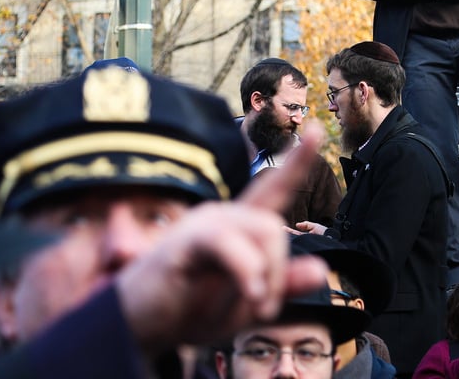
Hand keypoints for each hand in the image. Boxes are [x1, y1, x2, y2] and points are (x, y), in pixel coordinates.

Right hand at [115, 123, 330, 352]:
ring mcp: (204, 223)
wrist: (136, 327)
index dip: (296, 161)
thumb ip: (281, 287)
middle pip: (275, 229)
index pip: (273, 188)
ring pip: (265, 231)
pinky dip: (248, 271)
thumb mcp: (244, 306)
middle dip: (279, 275)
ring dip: (267, 278)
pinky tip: (249, 293)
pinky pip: (229, 243)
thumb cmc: (187, 310)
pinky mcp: (186, 239)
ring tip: (253, 308)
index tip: (315, 130)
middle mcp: (223, 216)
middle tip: (264, 310)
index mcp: (240, 227)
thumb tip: (322, 270)